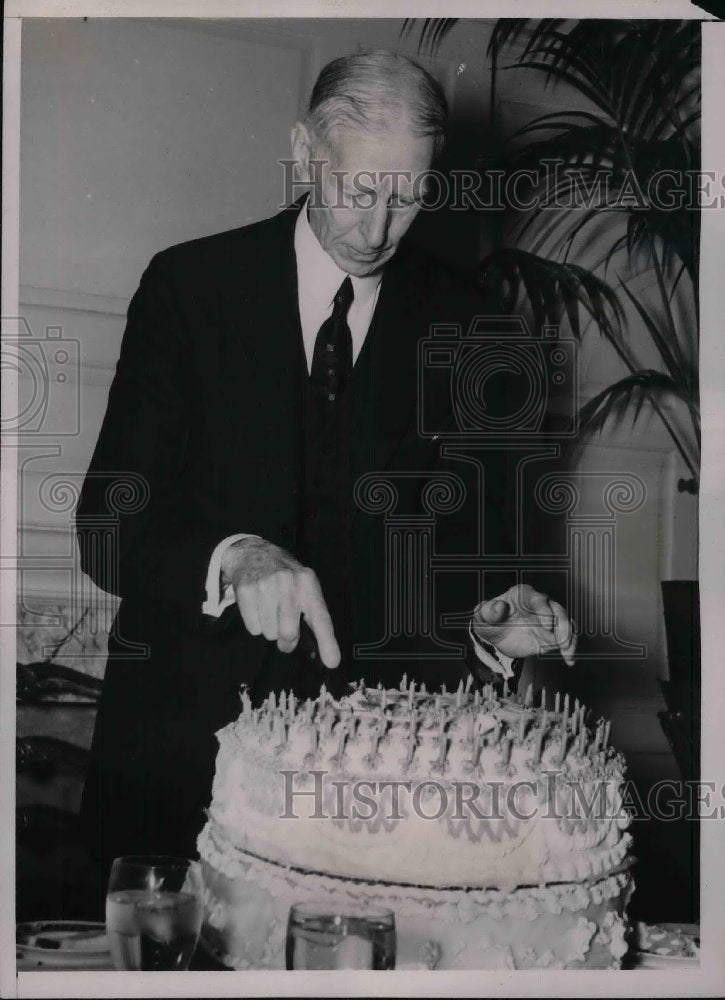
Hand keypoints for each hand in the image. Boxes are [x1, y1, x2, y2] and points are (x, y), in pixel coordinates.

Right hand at [220, 537, 340, 668]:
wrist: (252, 553)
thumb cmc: (283, 577)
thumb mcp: (303, 586)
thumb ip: (311, 613)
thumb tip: (322, 650)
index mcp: (307, 583)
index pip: (320, 616)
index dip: (327, 641)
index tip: (332, 662)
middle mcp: (288, 582)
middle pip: (288, 631)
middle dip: (287, 641)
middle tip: (285, 637)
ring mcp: (265, 584)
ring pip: (268, 632)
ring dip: (269, 629)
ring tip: (269, 610)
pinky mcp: (246, 590)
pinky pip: (252, 627)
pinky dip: (254, 623)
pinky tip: (257, 606)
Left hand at [472, 584, 576, 665]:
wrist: (495, 637)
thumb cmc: (489, 621)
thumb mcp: (483, 616)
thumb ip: (489, 610)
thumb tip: (499, 606)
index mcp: (523, 595)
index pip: (538, 599)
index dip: (544, 611)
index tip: (547, 626)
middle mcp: (540, 604)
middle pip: (557, 609)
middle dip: (562, 625)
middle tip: (560, 641)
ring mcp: (549, 619)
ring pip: (566, 623)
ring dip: (569, 637)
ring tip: (567, 651)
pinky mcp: (553, 634)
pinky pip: (566, 638)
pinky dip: (570, 648)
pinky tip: (569, 659)